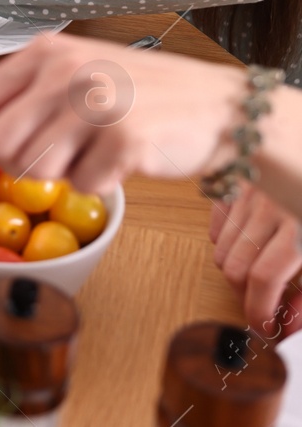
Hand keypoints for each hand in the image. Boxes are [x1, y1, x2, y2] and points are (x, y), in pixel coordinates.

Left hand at [0, 34, 247, 194]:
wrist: (220, 106)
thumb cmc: (144, 95)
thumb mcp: (77, 75)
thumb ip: (27, 98)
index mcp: (45, 53)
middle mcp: (64, 73)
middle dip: (20, 163)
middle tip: (59, 152)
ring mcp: (93, 104)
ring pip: (35, 170)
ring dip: (63, 173)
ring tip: (97, 148)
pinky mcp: (122, 140)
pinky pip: (81, 185)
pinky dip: (99, 182)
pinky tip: (124, 157)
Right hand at [211, 185, 301, 334]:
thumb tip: (288, 325)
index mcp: (300, 229)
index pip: (263, 279)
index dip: (260, 310)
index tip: (265, 328)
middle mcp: (270, 209)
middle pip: (235, 267)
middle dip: (246, 296)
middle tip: (263, 307)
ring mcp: (248, 193)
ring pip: (221, 249)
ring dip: (236, 271)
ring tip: (260, 274)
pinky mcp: (236, 183)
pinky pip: (216, 224)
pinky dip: (226, 243)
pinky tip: (250, 247)